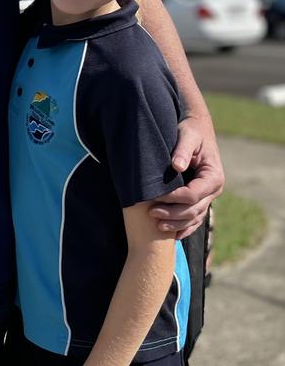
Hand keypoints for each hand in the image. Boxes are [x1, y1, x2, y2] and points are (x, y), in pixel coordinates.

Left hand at [150, 116, 224, 237]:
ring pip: (194, 218)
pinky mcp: (201, 200)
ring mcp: (209, 197)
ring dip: (176, 224)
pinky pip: (195, 219)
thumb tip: (177, 166)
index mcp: (213, 176)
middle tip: (151, 213)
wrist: (197, 130)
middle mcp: (214, 190)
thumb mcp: (187, 136)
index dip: (174, 198)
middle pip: (194, 210)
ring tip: (157, 225)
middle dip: (173, 214)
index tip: (155, 197)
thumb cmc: (191, 131)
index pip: (193, 194)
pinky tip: (171, 235)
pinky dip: (184, 228)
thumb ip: (182, 150)